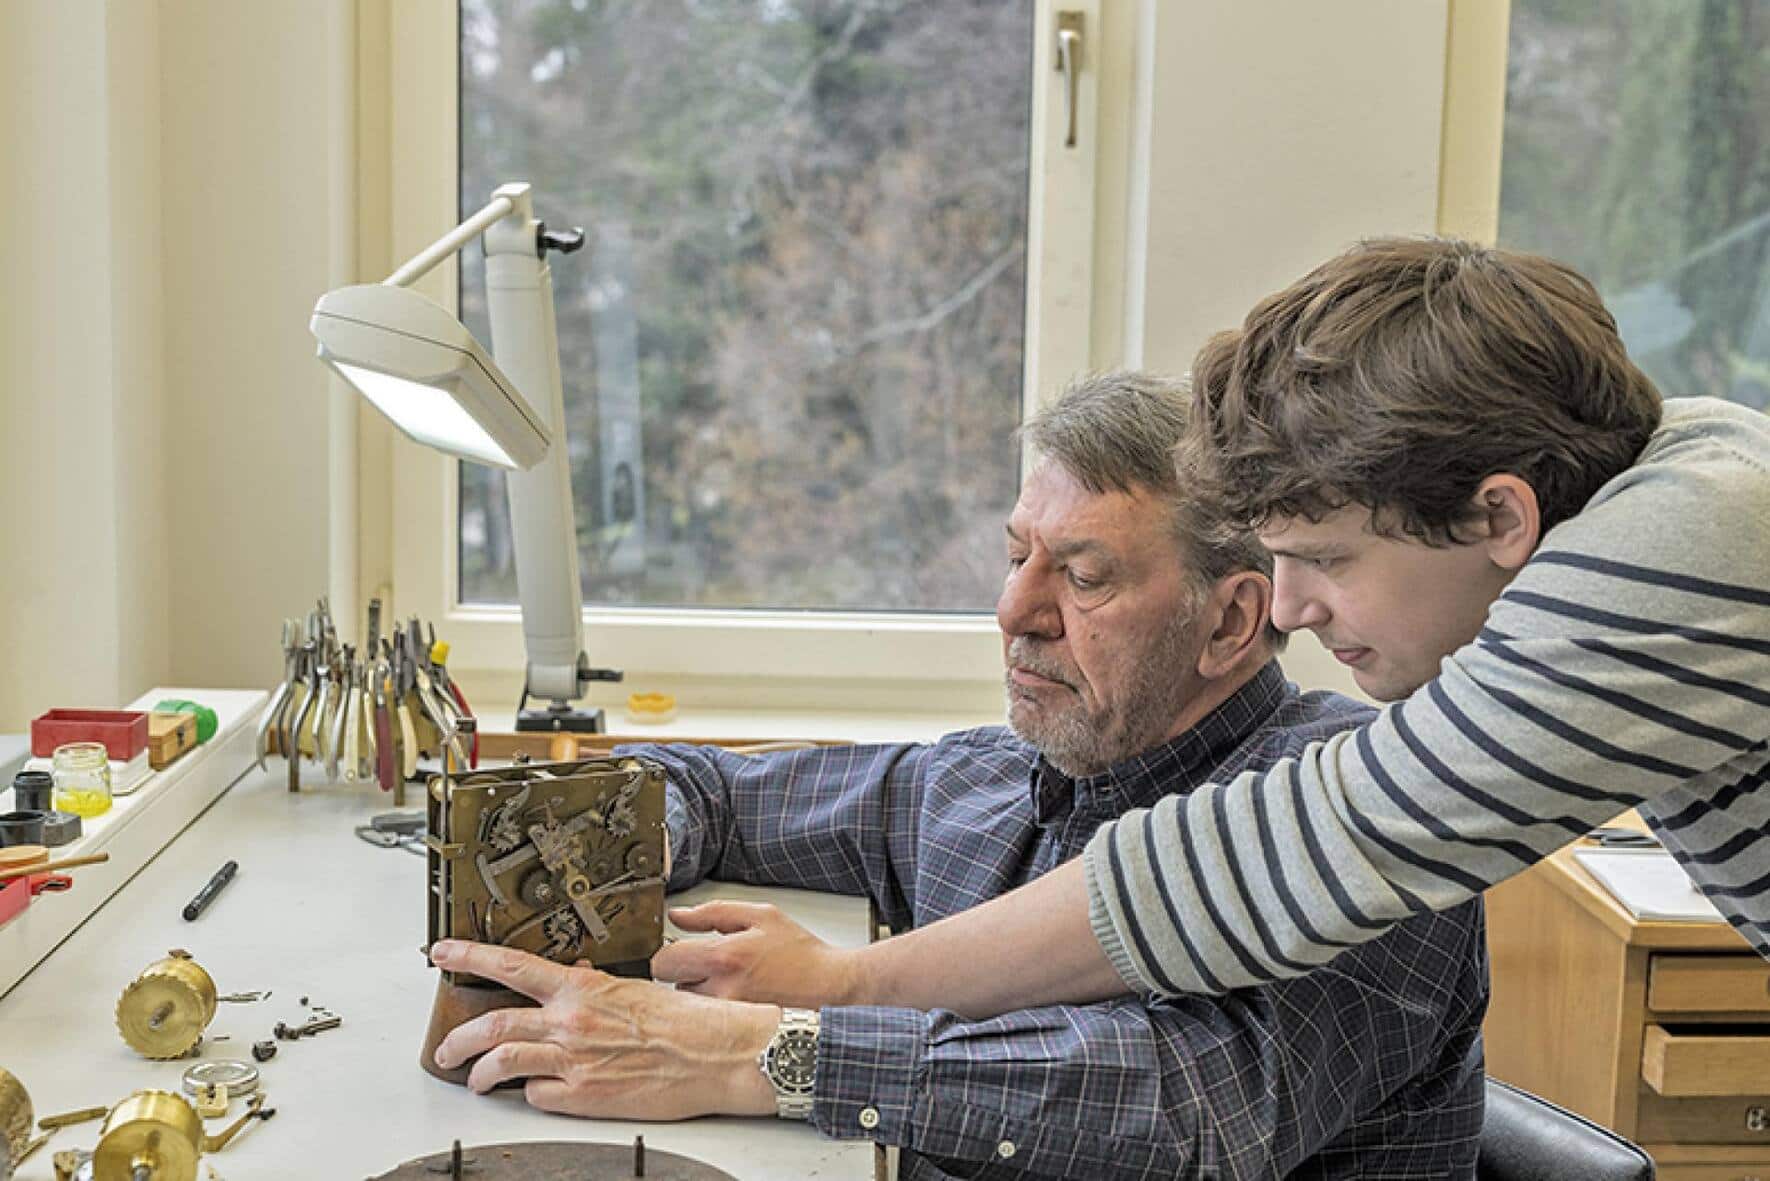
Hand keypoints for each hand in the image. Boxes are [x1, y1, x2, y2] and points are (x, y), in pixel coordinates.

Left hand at [429, 939, 779, 1119]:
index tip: (443, 953)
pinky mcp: (584, 1098)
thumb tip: (571, 985)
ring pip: (501, 1064)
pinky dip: (531, 1095)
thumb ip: (593, 990)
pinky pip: (537, 1097)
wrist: (718, 1054)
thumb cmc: (687, 1021)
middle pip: (490, 1026)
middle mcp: (571, 1022)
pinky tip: (539, 1093)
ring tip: (474, 1081)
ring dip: (478, 1075)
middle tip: (446, 1048)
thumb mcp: (634, 988)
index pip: (512, 965)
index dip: (470, 956)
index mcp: (583, 987)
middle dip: (457, 1040)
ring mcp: (573, 1061)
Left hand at [652, 900, 865, 1006]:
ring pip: (687, 1008)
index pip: (663, 961)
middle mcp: (722, 993)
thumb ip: (713, 912)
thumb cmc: (802, 954)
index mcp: (724, 958)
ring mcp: (728, 1020)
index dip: (671, 952)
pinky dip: (713, 1016)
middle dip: (685, 974)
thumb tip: (677, 916)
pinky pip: (706, 1026)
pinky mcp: (736, 1039)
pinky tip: (736, 1004)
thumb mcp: (762, 916)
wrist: (833, 989)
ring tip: (731, 986)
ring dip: (699, 996)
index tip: (684, 950)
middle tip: (712, 969)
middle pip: (670, 987)